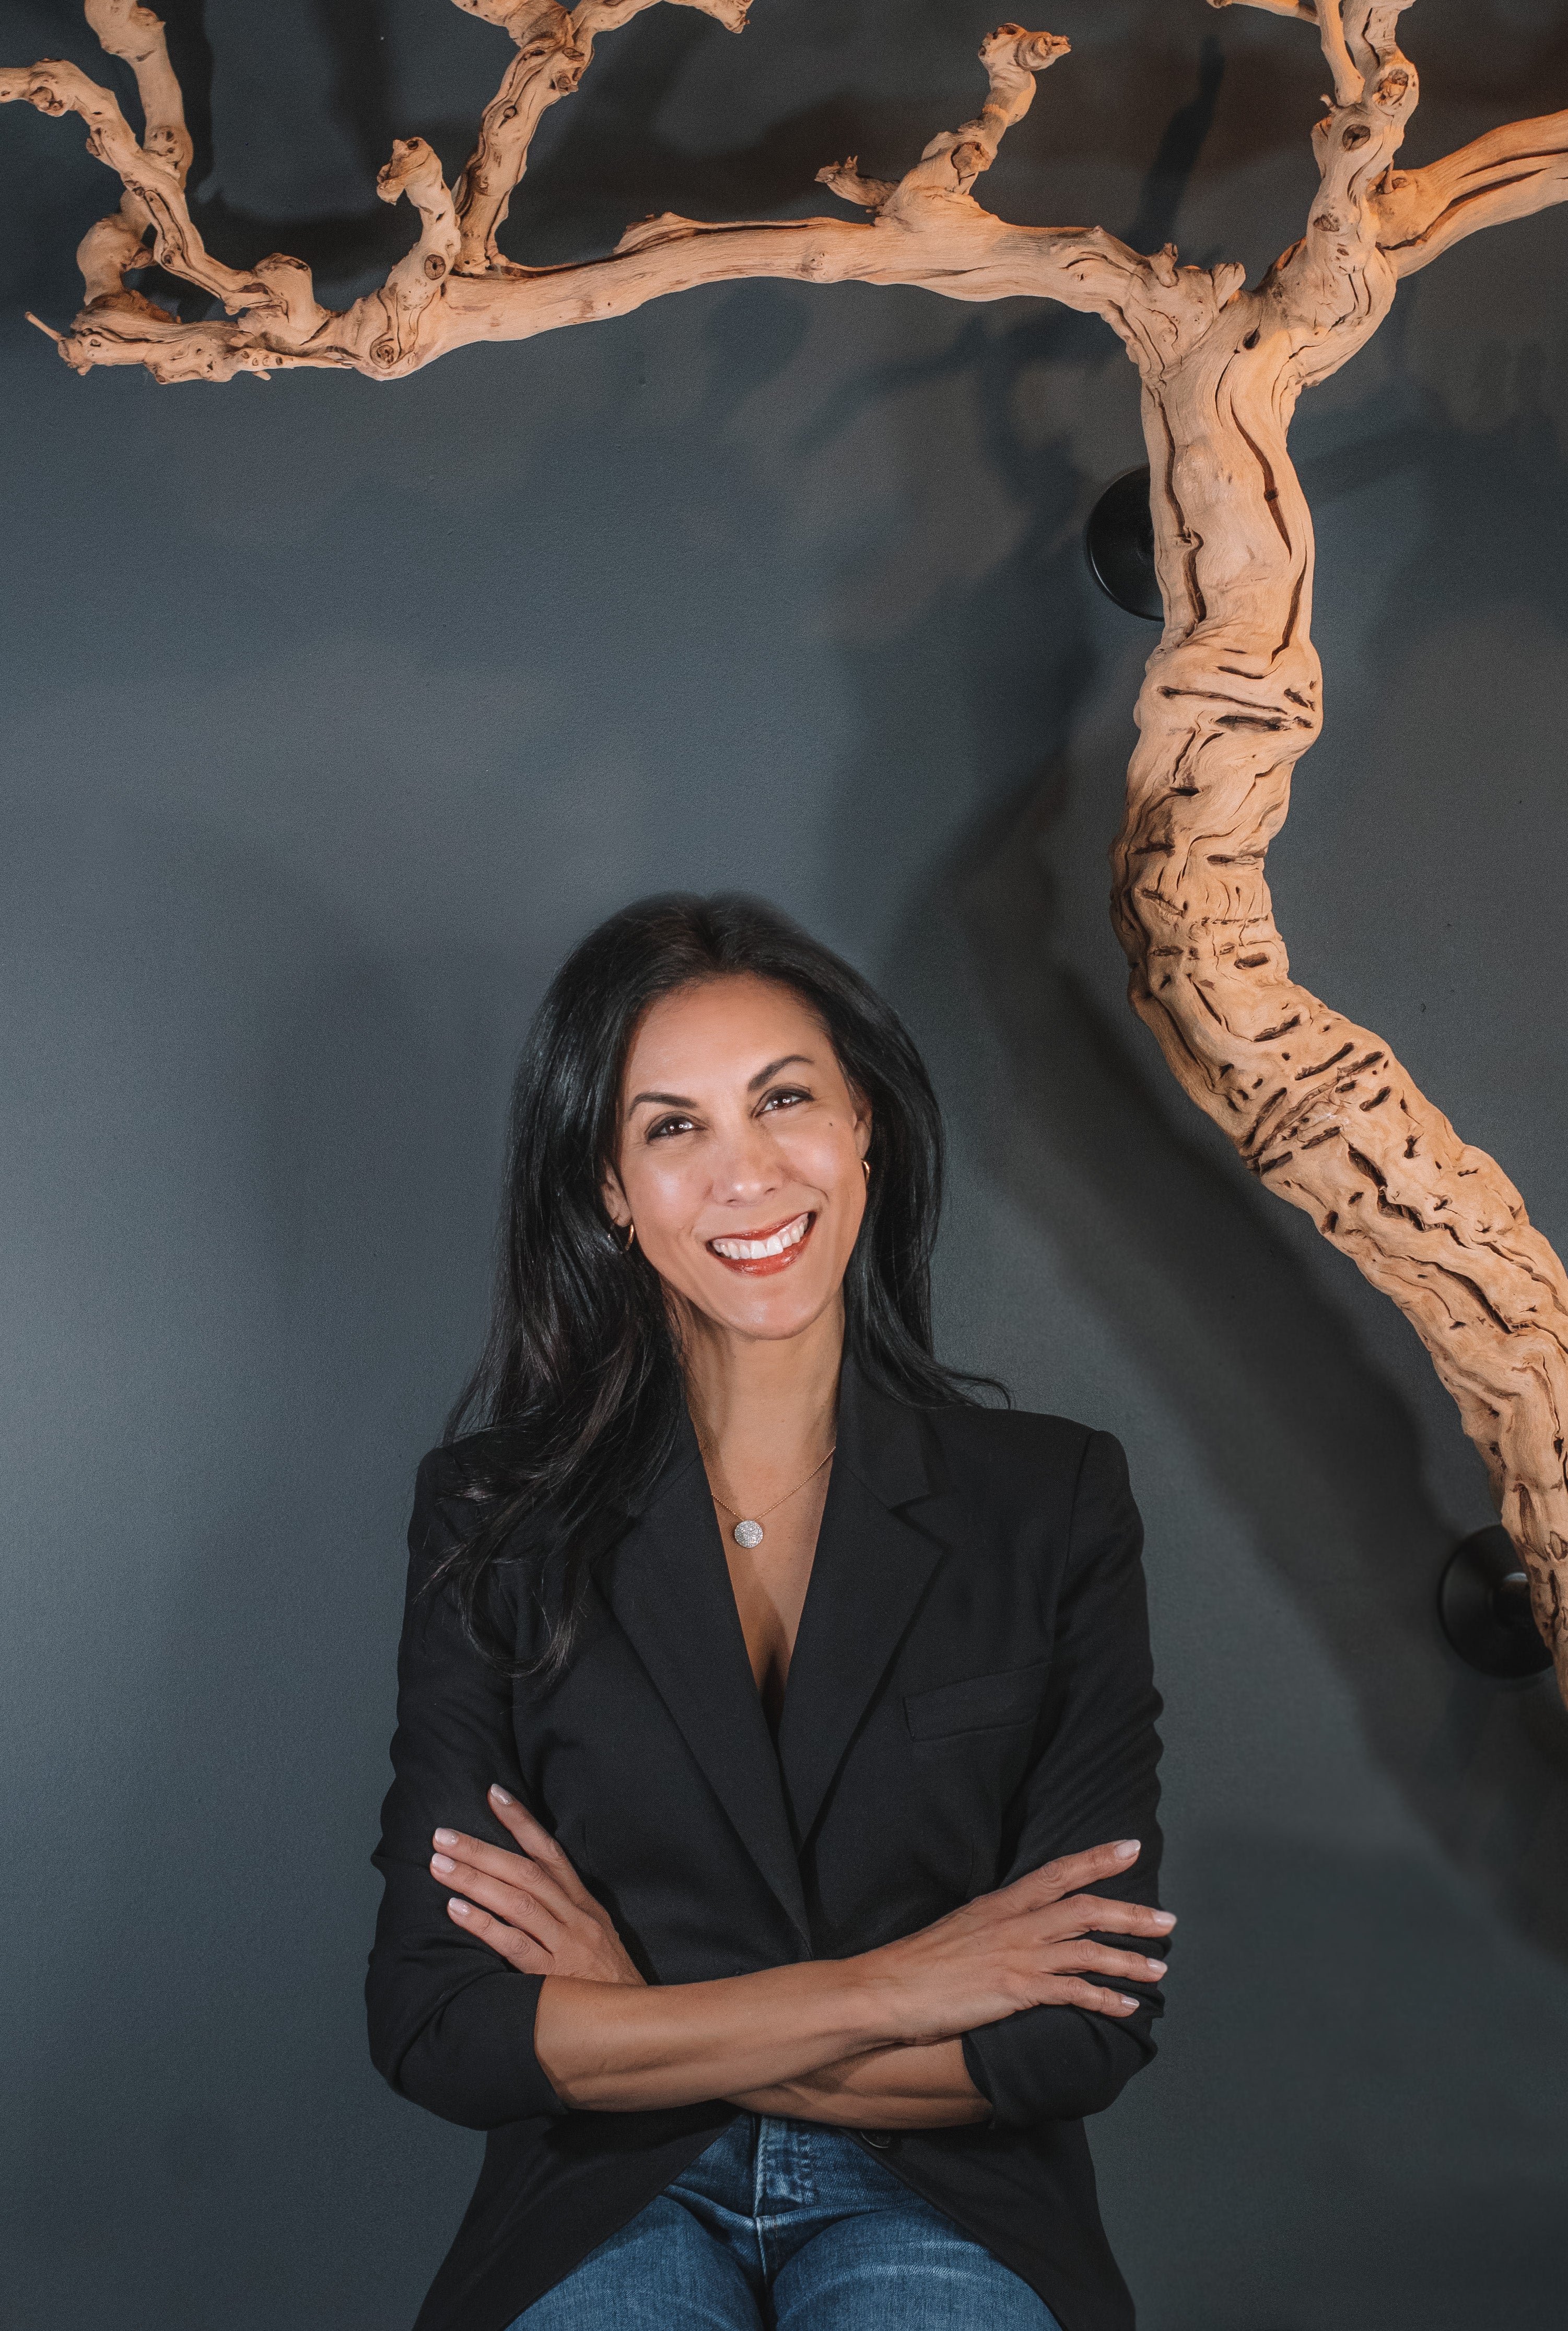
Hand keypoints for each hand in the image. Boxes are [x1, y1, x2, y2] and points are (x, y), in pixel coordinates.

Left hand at [430, 1784, 644, 1985]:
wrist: (636, 2023)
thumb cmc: (607, 1982)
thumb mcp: (595, 1936)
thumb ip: (563, 1912)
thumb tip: (521, 1887)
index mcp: (583, 1904)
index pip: (550, 1852)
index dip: (522, 1822)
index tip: (494, 1794)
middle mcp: (575, 1918)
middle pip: (525, 1872)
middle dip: (481, 1850)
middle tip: (442, 1835)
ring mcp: (566, 1945)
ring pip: (518, 1902)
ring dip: (475, 1880)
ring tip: (439, 1865)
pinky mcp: (555, 1977)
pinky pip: (515, 1945)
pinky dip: (485, 1925)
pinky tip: (456, 1911)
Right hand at [862, 1838, 1172, 2041]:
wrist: (886, 1989)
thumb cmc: (918, 1964)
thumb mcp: (960, 1928)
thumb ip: (994, 1924)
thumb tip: (1016, 1927)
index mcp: (1002, 1903)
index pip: (1059, 1872)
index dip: (1097, 1859)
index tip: (1131, 1848)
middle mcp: (1015, 1923)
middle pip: (1087, 1909)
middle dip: (1132, 1914)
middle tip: (1168, 1920)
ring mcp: (1018, 1956)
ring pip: (1088, 1950)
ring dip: (1128, 1961)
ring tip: (1159, 1968)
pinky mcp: (1016, 1990)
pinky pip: (1073, 1993)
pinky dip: (1105, 2000)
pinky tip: (1127, 2009)